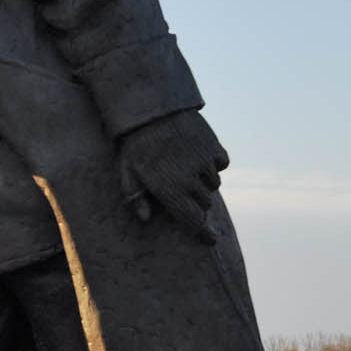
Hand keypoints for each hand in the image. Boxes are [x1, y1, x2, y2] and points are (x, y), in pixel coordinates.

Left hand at [116, 110, 227, 243]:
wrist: (152, 110)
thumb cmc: (135, 145)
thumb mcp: (128, 173)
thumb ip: (135, 198)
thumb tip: (144, 219)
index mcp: (169, 190)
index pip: (192, 220)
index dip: (202, 233)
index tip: (210, 240)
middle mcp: (191, 180)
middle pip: (204, 203)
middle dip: (196, 203)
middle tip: (183, 191)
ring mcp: (205, 163)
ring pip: (214, 184)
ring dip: (204, 183)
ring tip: (186, 168)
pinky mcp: (214, 147)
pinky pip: (222, 163)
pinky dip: (215, 164)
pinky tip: (199, 156)